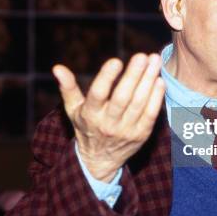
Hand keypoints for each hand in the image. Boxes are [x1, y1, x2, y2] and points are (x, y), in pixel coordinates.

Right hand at [52, 53, 164, 181]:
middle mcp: (108, 123)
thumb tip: (57, 67)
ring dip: (148, 81)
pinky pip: (151, 114)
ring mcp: (126, 130)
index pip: (98, 94)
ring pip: (139, 103)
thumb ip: (67, 87)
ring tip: (155, 61)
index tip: (116, 61)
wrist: (99, 160)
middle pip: (123, 97)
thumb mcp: (72, 109)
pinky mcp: (141, 135)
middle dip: (134, 75)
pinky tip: (159, 81)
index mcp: (90, 114)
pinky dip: (156, 97)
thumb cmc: (86, 127)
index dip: (107, 77)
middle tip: (142, 56)